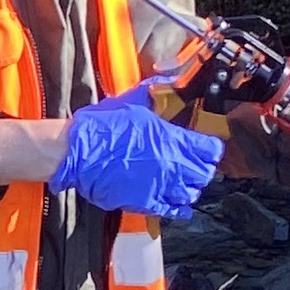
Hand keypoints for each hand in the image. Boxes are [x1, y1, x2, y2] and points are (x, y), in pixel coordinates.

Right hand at [48, 87, 221, 218]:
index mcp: (172, 139)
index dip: (211, 149)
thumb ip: (156, 90)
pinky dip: (180, 209)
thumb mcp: (133, 101)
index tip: (207, 148)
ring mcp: (160, 186)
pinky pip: (173, 211)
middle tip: (194, 165)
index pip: (210, 150)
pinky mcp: (145, 202)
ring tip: (183, 183)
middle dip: (202, 169)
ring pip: (191, 193)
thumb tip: (169, 78)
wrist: (78, 151)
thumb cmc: (103, 126)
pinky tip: (181, 206)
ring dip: (190, 188)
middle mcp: (172, 164)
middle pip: (204, 174)